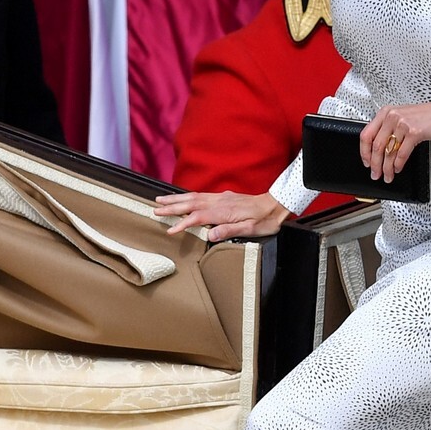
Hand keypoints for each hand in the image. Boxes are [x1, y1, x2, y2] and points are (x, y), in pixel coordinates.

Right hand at [153, 190, 290, 240]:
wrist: (275, 205)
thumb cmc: (265, 220)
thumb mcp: (251, 230)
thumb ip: (229, 231)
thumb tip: (210, 234)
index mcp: (224, 211)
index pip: (197, 217)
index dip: (182, 224)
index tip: (170, 230)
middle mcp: (219, 202)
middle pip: (190, 203)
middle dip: (171, 206)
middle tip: (155, 209)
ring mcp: (220, 197)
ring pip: (193, 197)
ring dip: (176, 199)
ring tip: (160, 200)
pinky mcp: (223, 197)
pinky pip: (200, 195)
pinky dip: (187, 196)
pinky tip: (181, 198)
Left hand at [360, 102, 430, 181]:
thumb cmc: (425, 117)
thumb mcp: (402, 118)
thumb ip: (388, 129)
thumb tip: (377, 150)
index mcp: (385, 113)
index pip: (366, 134)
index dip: (364, 152)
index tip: (366, 162)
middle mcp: (392, 117)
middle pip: (376, 146)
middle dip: (375, 165)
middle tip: (375, 174)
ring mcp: (403, 124)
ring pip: (388, 152)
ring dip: (387, 168)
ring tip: (387, 176)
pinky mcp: (414, 132)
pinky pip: (401, 154)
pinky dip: (398, 164)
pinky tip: (398, 169)